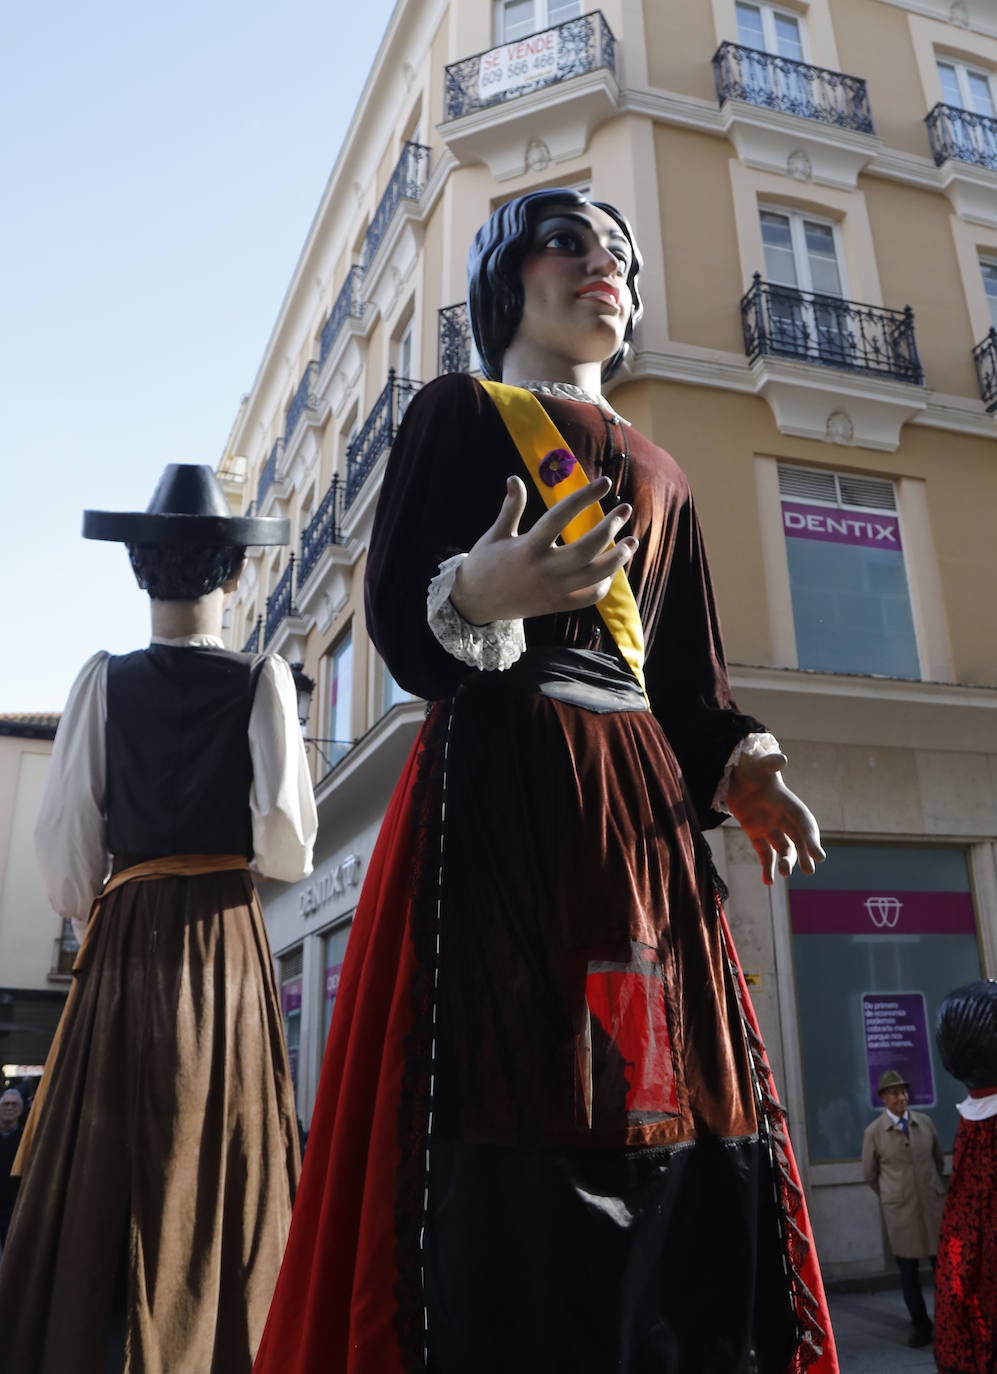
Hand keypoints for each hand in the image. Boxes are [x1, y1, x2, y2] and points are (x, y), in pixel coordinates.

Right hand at [451, 475, 637, 624]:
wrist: (476, 602)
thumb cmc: (485, 563)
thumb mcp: (495, 534)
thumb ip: (511, 508)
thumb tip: (514, 479)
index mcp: (528, 547)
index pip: (560, 516)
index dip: (584, 497)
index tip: (604, 482)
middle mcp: (544, 569)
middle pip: (587, 548)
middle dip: (610, 527)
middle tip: (624, 510)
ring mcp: (553, 590)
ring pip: (595, 575)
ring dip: (618, 558)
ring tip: (631, 541)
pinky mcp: (557, 604)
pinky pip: (588, 597)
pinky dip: (604, 583)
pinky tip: (610, 569)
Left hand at [725, 752, 824, 885]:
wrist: (735, 774)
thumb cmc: (751, 768)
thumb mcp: (759, 765)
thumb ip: (769, 763)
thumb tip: (781, 759)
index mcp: (789, 804)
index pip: (804, 823)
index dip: (812, 839)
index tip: (819, 856)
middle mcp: (783, 818)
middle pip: (799, 840)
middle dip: (805, 855)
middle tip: (810, 870)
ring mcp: (771, 828)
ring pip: (784, 850)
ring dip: (786, 863)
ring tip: (784, 874)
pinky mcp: (756, 834)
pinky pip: (765, 854)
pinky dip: (767, 868)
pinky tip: (768, 882)